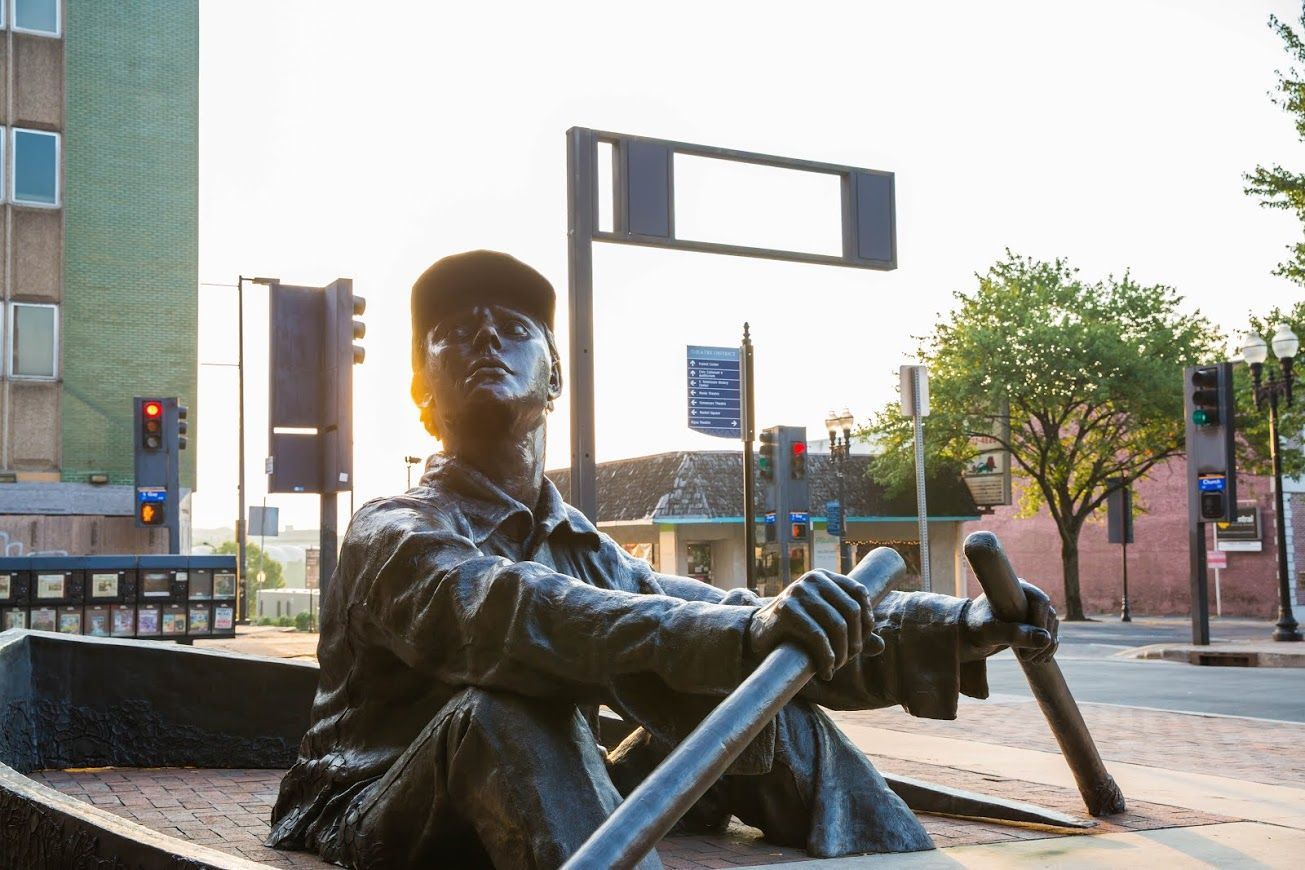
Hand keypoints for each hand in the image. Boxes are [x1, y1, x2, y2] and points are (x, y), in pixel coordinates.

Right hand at [746, 570, 884, 679]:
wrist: (757, 636)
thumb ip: (853, 634)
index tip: (861, 644)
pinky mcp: (786, 610)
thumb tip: (881, 646)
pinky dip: (827, 658)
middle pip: (851, 611)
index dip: (867, 620)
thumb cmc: (796, 632)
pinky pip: (818, 636)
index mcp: (824, 577)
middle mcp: (812, 580)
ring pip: (837, 625)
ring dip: (842, 653)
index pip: (859, 593)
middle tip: (849, 660)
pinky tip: (826, 671)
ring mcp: (798, 592)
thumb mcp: (826, 629)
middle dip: (855, 640)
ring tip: (836, 668)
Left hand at [961, 579, 1058, 663]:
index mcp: (1014, 589)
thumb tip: (1045, 638)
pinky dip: (1047, 649)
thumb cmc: (974, 629)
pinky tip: (1038, 660)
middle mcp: (1025, 596)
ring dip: (1047, 646)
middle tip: (1027, 658)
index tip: (1031, 644)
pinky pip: (1049, 635)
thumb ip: (1013, 634)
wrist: (967, 636)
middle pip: (1049, 616)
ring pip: (1051, 627)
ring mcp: (1031, 610)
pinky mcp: (1033, 624)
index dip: (1040, 623)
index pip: (1040, 602)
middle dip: (1043, 640)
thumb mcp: (990, 632)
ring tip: (1031, 660)